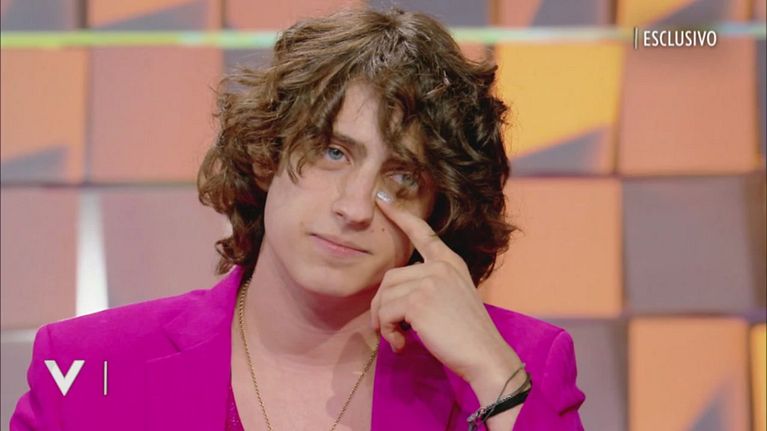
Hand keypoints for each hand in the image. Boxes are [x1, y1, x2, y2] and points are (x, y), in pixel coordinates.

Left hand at [370, 191, 520, 384]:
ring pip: (384, 297)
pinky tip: (402, 345)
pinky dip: (388, 333)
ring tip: (399, 339)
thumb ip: (430, 287)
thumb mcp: (453, 299)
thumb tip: (393, 296)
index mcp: (451, 263)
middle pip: (390, 278)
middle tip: (391, 331)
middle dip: (383, 306)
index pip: (423, 233)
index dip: (400, 215)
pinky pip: (385, 313)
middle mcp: (440, 267)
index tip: (382, 199)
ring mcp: (430, 281)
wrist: (486, 357)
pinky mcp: (418, 300)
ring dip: (385, 323)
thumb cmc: (468, 337)